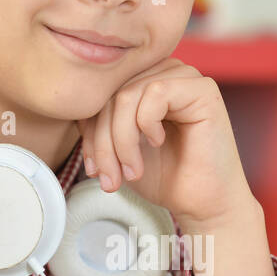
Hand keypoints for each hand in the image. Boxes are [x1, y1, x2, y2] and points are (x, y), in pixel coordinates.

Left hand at [77, 58, 253, 226]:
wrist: (201, 203)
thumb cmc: (165, 177)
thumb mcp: (118, 148)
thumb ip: (99, 123)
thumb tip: (73, 110)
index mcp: (145, 81)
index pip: (102, 92)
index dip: (89, 130)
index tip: (93, 169)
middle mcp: (165, 72)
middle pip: (112, 93)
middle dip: (102, 141)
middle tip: (108, 177)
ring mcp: (185, 77)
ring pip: (127, 95)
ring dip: (121, 140)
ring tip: (131, 171)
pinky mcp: (203, 88)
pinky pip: (154, 93)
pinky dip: (146, 125)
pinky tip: (158, 142)